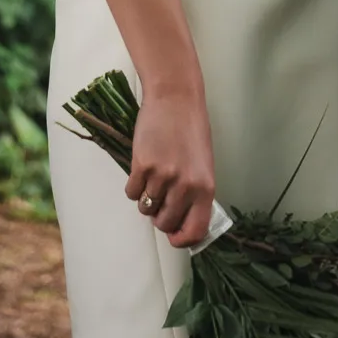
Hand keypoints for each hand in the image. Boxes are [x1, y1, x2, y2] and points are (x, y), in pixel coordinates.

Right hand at [126, 85, 216, 248]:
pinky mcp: (142, 166)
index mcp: (206, 188)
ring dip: (146, 198)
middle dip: (160, 216)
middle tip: (161, 197)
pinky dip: (134, 186)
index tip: (174, 236)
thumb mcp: (203, 164)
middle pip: (165, 223)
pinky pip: (132, 193)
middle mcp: (186, 186)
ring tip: (153, 176)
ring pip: (146, 209)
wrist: (175, 97)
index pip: (196, 231)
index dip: (182, 239)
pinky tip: (142, 167)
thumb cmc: (190, 129)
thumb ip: (195, 193)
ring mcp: (163, 177)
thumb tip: (182, 222)